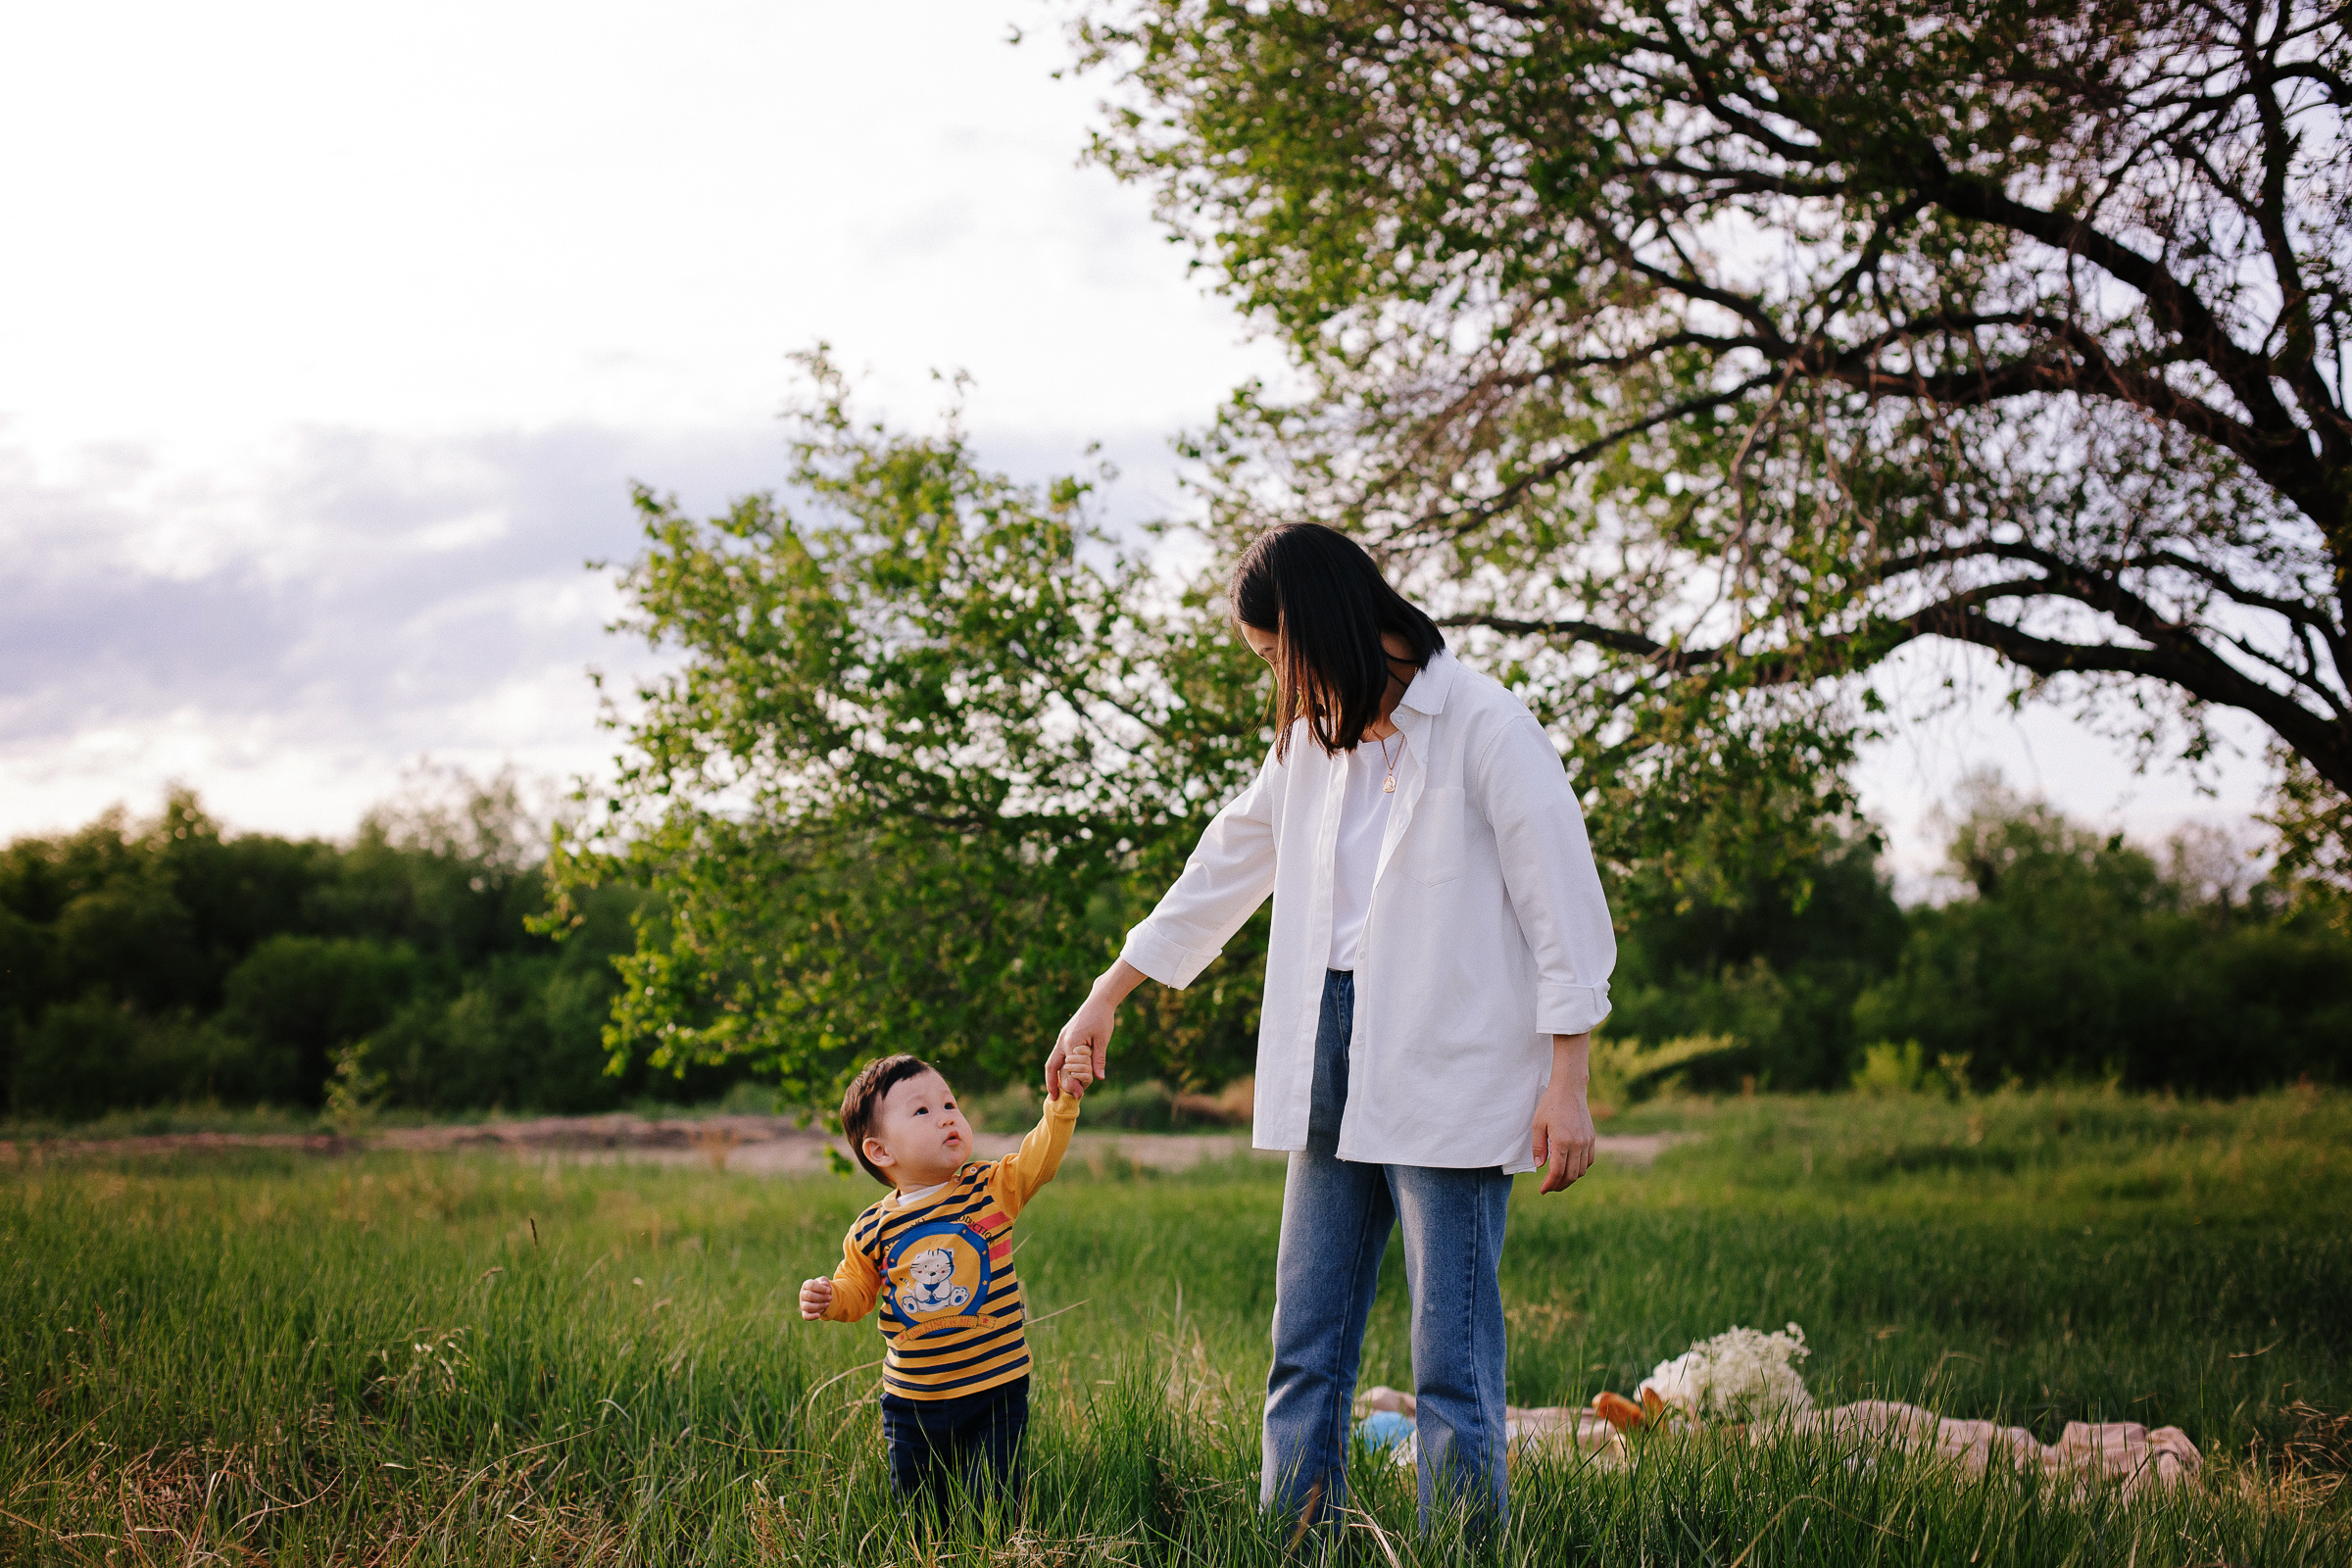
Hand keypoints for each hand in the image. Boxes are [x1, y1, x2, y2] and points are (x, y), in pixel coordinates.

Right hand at [799, 1277, 834, 1320]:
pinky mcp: (804, 1312)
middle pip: (810, 1295)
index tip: (829, 1290)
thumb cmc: (821, 1288)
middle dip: (822, 1297)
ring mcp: (803, 1304)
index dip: (821, 1288)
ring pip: (808, 1306)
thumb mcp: (823, 1281)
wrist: (821, 1297)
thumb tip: (824, 1284)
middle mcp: (802, 1294)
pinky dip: (812, 1316)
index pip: (811, 1285)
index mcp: (806, 1285)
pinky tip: (819, 1315)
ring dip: (819, 1306)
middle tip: (830, 1298)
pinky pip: (806, 1316)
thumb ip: (823, 1280)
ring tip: (828, 1304)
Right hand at [1049, 962, 1141, 1094]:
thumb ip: (1099, 1059)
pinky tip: (1062, 1076)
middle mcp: (1063, 1040)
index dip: (1073, 1083)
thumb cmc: (1102, 1018)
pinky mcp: (1065, 1036)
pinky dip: (1058, 1067)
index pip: (1069, 1068)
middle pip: (1051, 1066)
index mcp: (1071, 1041)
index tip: (1080, 1095)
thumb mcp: (1103, 1040)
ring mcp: (1062, 1038)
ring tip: (1054, 1091)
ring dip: (1053, 1076)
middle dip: (1052, 1083)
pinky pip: (1058, 1055)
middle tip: (1054, 1099)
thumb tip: (1099, 1078)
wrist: (1099, 1000)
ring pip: (1052, 1061)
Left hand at [1532, 1033, 1596, 1193]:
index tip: (1542, 1190)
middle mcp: (1578, 1144)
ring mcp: (1587, 1142)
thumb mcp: (1538, 1124)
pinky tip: (1570, 1167)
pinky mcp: (1592, 1138)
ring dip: (1570, 1179)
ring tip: (1558, 1179)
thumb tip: (1540, 1166)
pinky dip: (1579, 1169)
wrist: (1570, 1089)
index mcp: (1562, 1141)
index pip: (1557, 1172)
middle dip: (1559, 1185)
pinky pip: (1588, 1161)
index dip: (1550, 1184)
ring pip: (1581, 1170)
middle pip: (1571, 1175)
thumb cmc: (1550, 1105)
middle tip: (1549, 1187)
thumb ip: (1539, 1147)